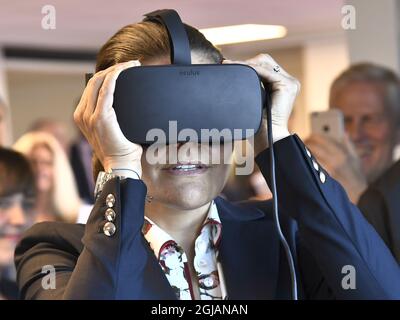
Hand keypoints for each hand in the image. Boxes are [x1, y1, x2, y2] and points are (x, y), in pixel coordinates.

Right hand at [74, 60, 142, 177]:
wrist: (120, 166)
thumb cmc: (121, 151)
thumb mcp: (112, 130)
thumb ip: (111, 115)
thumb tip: (125, 100)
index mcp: (82, 116)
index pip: (91, 87)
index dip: (106, 74)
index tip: (122, 68)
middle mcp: (81, 114)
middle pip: (94, 80)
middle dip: (113, 68)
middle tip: (131, 64)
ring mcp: (89, 115)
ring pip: (100, 81)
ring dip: (117, 69)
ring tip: (132, 65)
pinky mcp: (100, 117)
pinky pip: (107, 89)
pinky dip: (117, 76)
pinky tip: (126, 70)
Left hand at [223, 53, 299, 154]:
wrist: (268, 139)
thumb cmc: (258, 126)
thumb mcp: (253, 102)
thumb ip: (250, 88)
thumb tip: (233, 76)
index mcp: (282, 85)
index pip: (263, 66)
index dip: (246, 64)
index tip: (228, 64)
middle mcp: (289, 82)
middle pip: (265, 61)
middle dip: (246, 61)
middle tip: (228, 64)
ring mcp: (290, 83)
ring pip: (264, 63)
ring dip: (246, 63)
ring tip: (230, 65)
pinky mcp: (288, 85)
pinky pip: (265, 71)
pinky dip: (251, 69)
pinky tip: (239, 70)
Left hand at [305, 134, 367, 202]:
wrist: (359, 198)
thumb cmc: (357, 179)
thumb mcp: (356, 160)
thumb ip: (349, 145)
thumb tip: (343, 133)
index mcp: (342, 154)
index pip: (321, 139)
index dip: (313, 136)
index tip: (309, 136)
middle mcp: (334, 161)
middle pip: (312, 146)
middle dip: (305, 143)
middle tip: (300, 144)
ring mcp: (327, 171)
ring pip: (308, 157)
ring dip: (303, 154)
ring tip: (300, 154)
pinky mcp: (321, 180)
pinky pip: (309, 168)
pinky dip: (305, 164)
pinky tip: (303, 164)